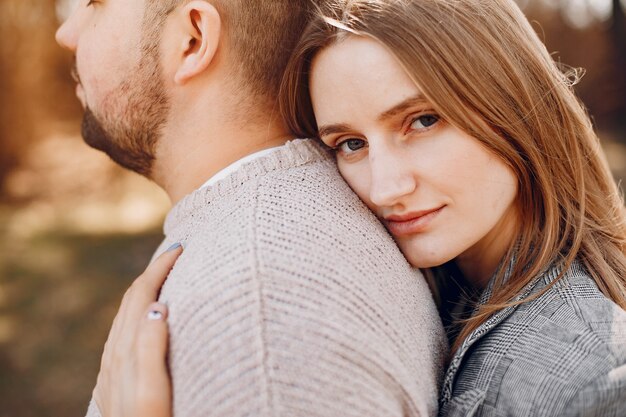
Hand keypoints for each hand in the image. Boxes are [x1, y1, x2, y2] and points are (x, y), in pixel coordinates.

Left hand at [94, 243, 182, 416]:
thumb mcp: (151, 392)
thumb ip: (151, 349)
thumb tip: (159, 305)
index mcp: (127, 349)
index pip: (143, 294)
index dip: (160, 268)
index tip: (182, 248)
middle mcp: (116, 353)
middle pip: (133, 299)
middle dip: (154, 271)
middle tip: (178, 253)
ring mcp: (114, 365)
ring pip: (128, 314)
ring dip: (147, 288)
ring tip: (167, 275)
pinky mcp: (116, 376)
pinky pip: (126, 330)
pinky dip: (140, 310)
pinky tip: (150, 315)